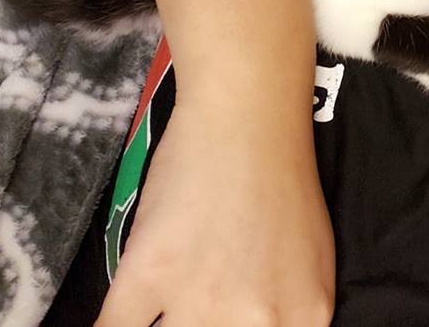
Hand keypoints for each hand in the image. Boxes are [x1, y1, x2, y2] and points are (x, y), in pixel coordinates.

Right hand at [95, 101, 334, 326]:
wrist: (245, 123)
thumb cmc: (282, 181)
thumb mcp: (311, 261)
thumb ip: (289, 313)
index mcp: (304, 316)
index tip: (216, 323)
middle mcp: (257, 321)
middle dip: (199, 324)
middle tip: (193, 305)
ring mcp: (200, 302)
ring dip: (161, 323)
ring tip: (161, 296)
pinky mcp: (147, 277)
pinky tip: (117, 318)